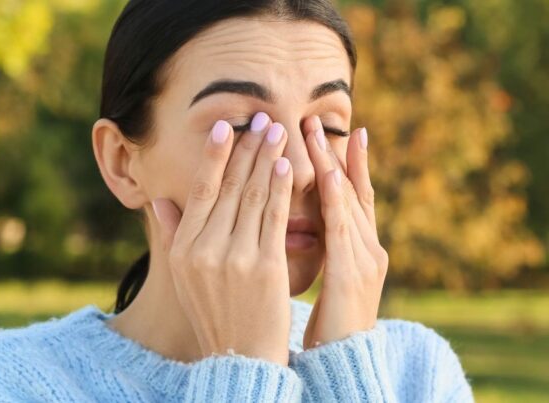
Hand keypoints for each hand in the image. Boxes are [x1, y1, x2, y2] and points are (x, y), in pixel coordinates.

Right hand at [152, 113, 292, 365]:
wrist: (240, 356)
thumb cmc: (214, 311)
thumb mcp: (183, 276)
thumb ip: (172, 235)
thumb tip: (159, 200)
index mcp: (184, 248)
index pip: (201, 191)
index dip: (215, 156)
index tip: (226, 127)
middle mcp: (205, 249)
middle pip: (230, 187)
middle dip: (247, 148)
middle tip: (261, 117)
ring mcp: (236, 257)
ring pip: (254, 196)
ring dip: (267, 159)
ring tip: (279, 131)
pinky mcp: (266, 266)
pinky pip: (275, 218)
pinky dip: (282, 189)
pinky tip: (287, 166)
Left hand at [301, 116, 388, 348]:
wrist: (345, 363)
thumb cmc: (330, 324)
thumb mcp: (328, 279)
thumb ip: (322, 250)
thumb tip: (301, 224)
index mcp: (359, 249)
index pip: (351, 197)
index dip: (343, 164)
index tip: (331, 132)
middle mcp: (368, 248)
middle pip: (351, 190)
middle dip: (333, 153)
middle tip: (314, 118)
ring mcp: (365, 259)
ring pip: (347, 201)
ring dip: (331, 164)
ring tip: (315, 132)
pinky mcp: (354, 274)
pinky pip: (342, 230)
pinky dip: (336, 199)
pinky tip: (325, 175)